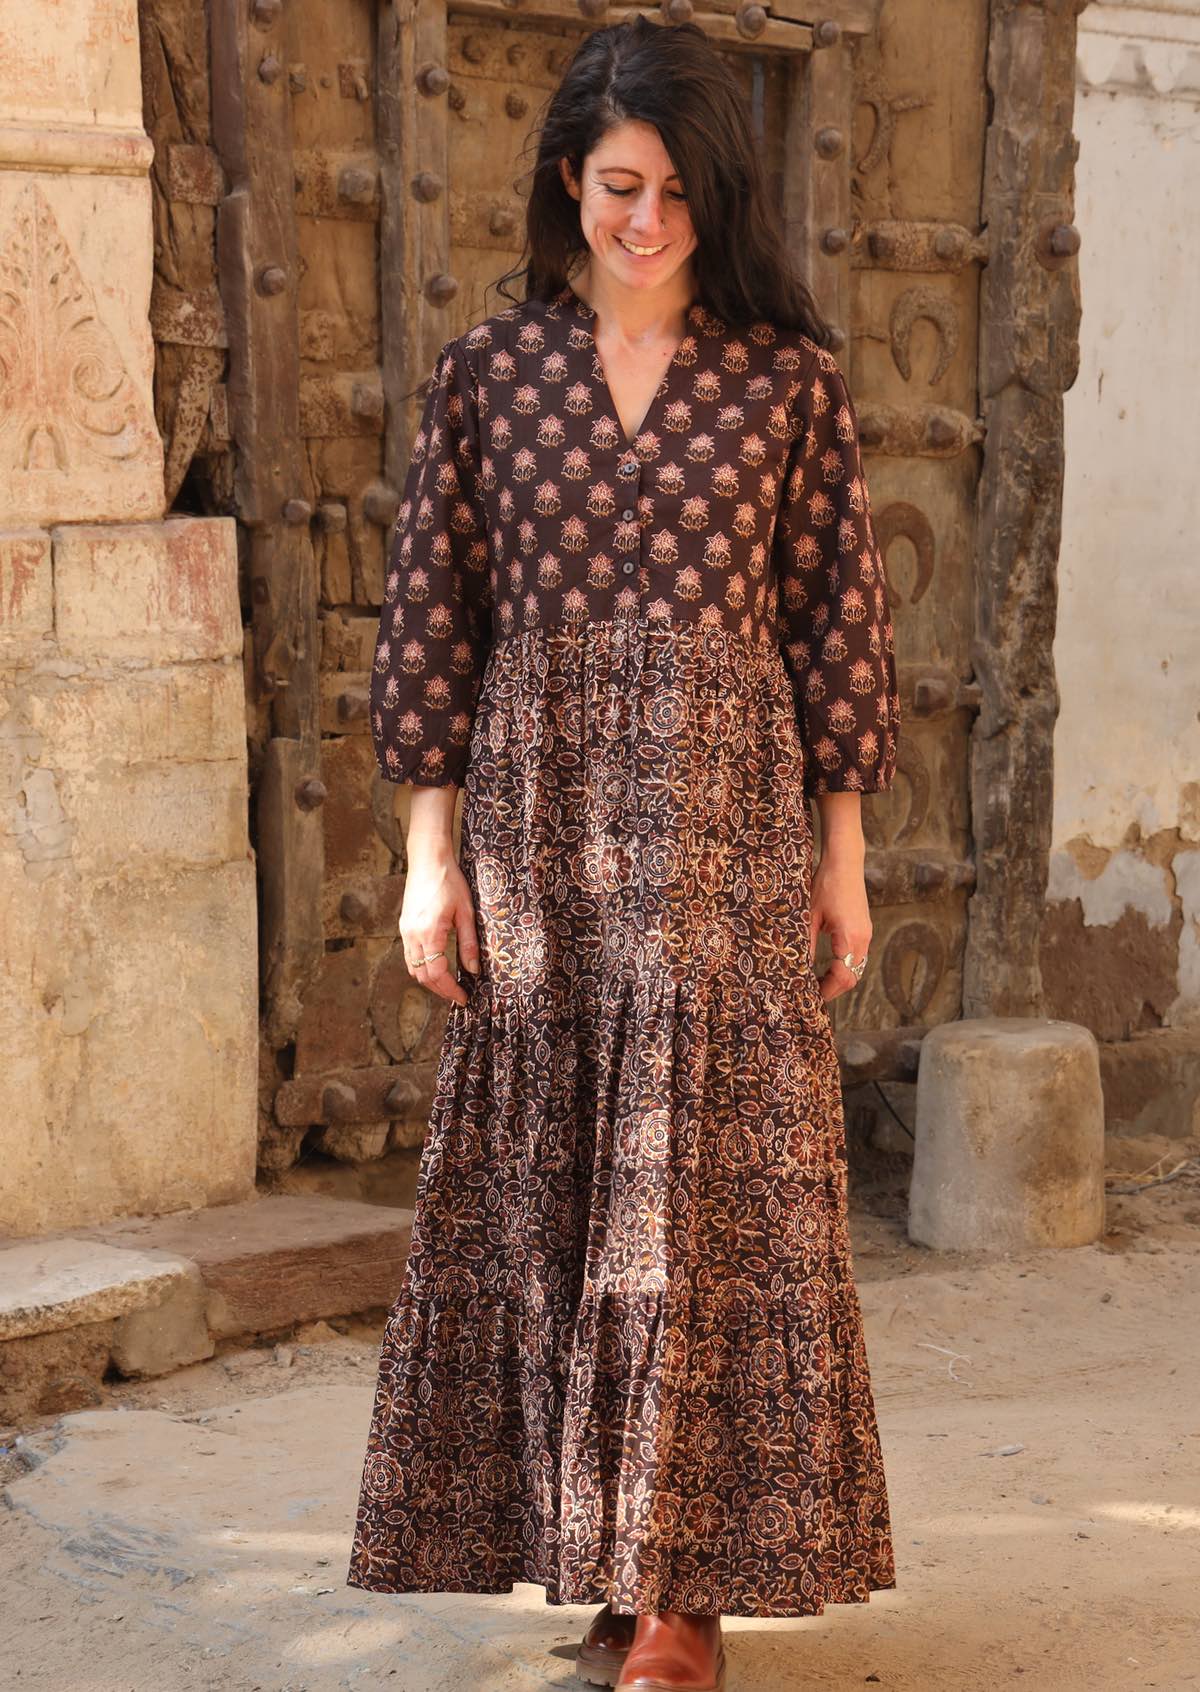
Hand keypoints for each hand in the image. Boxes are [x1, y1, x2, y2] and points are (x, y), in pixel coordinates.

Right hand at [399, 850, 480, 1006]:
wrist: (428, 860)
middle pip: (422, 976)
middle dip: (440, 989)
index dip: (450, 990)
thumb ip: (469, 943)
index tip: (463, 997)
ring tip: (448, 985)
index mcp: (429, 932)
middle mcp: (412, 935)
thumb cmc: (450, 881)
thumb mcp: (466, 912)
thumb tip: (473, 970)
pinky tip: (436, 966)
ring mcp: (405, 931)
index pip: (437, 973)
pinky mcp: (404, 926)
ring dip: (429, 980)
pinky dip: (422, 967)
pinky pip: (410, 955)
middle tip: (458, 995)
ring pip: (413, 968)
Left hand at [808, 852, 871, 1003]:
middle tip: (813, 993)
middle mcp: (863, 939)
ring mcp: (866, 934)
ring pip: (857, 969)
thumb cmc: (826, 884)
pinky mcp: (864, 930)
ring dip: (840, 979)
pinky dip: (845, 967)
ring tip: (818, 982)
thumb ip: (806, 945)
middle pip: (853, 977)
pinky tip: (829, 966)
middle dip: (834, 989)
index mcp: (850, 937)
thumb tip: (798, 969)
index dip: (827, 990)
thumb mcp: (809, 916)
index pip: (843, 977)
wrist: (845, 862)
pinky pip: (858, 957)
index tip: (811, 995)